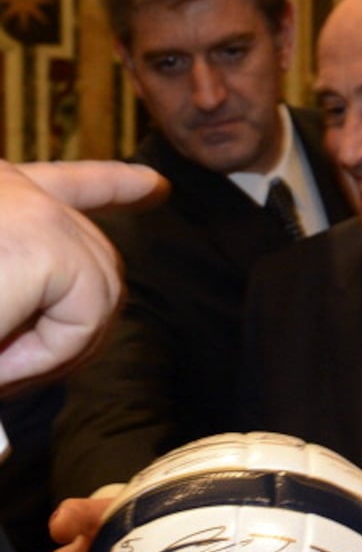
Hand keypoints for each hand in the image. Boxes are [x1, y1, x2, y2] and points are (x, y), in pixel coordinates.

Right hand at [0, 159, 164, 390]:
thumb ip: (29, 290)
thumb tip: (84, 322)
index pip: (70, 183)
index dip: (115, 185)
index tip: (156, 186)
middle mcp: (12, 186)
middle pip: (99, 261)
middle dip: (77, 326)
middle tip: (8, 368)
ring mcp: (32, 205)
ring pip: (101, 293)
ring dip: (54, 348)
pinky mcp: (42, 236)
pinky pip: (87, 314)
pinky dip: (51, 354)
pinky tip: (1, 359)